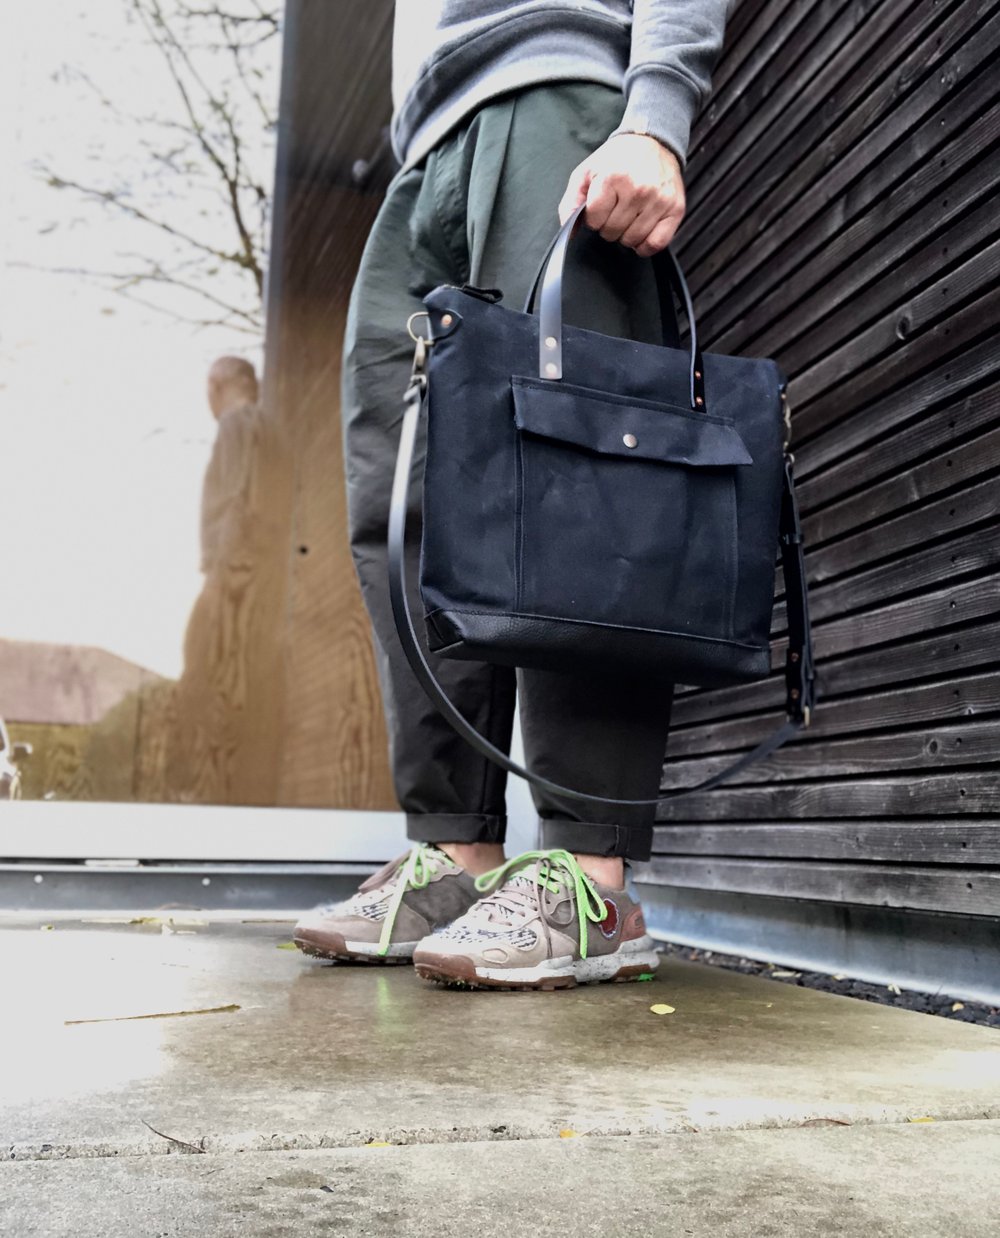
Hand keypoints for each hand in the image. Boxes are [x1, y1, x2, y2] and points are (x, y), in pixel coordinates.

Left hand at [558, 133, 685, 256]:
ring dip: (626, 235)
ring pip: (632, 240)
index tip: (600, 207)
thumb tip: (569, 232)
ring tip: (628, 217)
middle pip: (612, 232)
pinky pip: (657, 243)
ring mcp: (659, 200)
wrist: (653, 141)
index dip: (593, 218)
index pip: (595, 220)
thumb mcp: (586, 172)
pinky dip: (646, 245)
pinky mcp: (675, 209)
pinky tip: (641, 232)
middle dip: (608, 226)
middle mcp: (638, 189)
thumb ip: (571, 201)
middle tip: (615, 210)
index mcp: (613, 177)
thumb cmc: (617, 158)